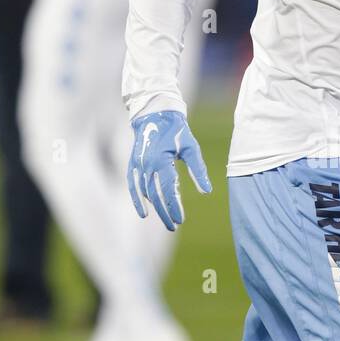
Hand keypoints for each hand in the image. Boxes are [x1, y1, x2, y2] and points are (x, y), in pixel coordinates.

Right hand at [127, 110, 211, 230]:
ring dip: (155, 208)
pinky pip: (132, 186)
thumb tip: (206, 191)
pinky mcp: (132, 165)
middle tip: (174, 226)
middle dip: (165, 212)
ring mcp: (137, 165)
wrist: (154, 114)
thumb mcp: (191, 148)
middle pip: (155, 195)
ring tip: (166, 220)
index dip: (174, 206)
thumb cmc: (177, 131)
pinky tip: (143, 213)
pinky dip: (137, 200)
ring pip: (145, 193)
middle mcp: (147, 165)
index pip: (168, 189)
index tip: (180, 219)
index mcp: (162, 160)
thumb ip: (198, 170)